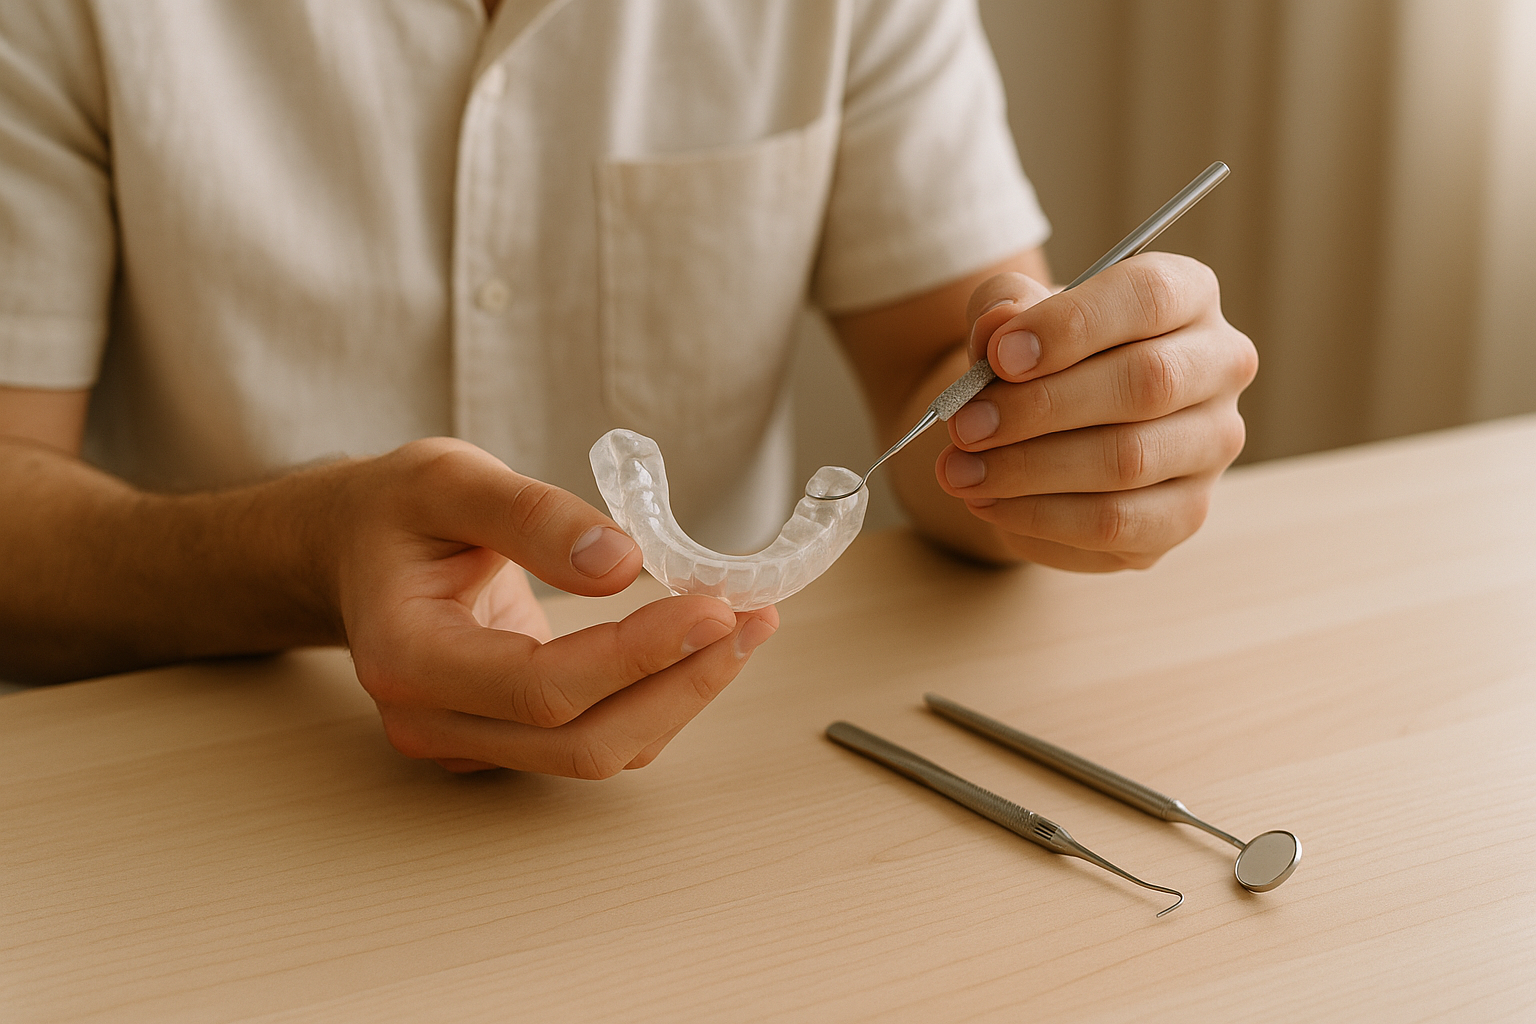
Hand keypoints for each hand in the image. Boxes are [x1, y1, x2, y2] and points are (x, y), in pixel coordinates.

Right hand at [331, 438, 777, 775]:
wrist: (351, 550)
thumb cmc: (393, 510)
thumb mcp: (449, 478)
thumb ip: (530, 515)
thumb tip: (621, 562)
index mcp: (407, 657)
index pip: (540, 687)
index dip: (637, 655)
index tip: (713, 606)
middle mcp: (432, 721)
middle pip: (581, 741)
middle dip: (680, 686)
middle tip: (752, 619)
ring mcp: (466, 741)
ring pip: (597, 751)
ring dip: (682, 696)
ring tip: (746, 626)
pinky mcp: (501, 739)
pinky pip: (594, 737)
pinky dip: (656, 698)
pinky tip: (700, 646)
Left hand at [938, 253, 1256, 570]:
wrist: (1042, 428)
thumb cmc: (1037, 356)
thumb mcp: (1011, 317)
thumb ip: (1002, 308)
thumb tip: (999, 326)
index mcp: (1187, 295)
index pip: (1150, 297)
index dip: (1072, 326)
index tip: (1000, 356)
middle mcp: (1218, 366)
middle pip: (1147, 383)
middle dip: (1040, 408)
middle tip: (965, 426)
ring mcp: (1210, 444)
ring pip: (1129, 460)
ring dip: (1030, 469)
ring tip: (959, 472)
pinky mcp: (1186, 512)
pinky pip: (1118, 523)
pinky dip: (1042, 517)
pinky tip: (989, 503)